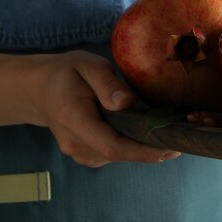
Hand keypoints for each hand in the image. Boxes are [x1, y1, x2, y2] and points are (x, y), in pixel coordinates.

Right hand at [4, 50, 180, 167]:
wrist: (40, 89)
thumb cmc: (68, 73)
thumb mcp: (88, 65)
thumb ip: (108, 83)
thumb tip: (127, 102)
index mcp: (74, 119)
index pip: (112, 146)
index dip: (144, 151)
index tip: (172, 147)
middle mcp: (74, 143)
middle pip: (119, 154)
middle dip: (151, 150)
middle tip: (181, 137)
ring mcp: (78, 152)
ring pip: (118, 156)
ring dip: (143, 147)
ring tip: (167, 131)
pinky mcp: (86, 154)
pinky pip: (114, 154)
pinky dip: (132, 146)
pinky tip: (145, 132)